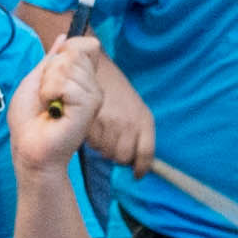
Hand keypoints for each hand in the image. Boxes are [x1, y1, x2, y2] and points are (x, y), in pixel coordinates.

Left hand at [10, 36, 109, 177]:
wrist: (30, 148)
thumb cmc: (29, 121)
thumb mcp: (34, 80)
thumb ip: (51, 59)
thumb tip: (64, 37)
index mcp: (80, 78)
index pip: (86, 45)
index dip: (66, 50)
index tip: (50, 72)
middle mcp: (91, 85)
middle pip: (73, 52)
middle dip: (50, 71)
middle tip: (46, 96)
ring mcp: (92, 95)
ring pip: (68, 66)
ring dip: (48, 85)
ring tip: (49, 105)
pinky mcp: (89, 106)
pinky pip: (67, 83)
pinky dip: (51, 94)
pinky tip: (54, 111)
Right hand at [54, 38, 160, 170]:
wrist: (92, 63)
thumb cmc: (114, 86)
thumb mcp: (133, 104)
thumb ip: (137, 128)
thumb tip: (136, 159)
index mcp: (144, 119)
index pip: (146, 154)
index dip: (141, 168)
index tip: (137, 174)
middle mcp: (130, 123)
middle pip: (124, 157)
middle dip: (117, 155)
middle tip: (111, 145)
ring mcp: (111, 124)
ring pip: (106, 152)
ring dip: (103, 147)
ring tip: (99, 131)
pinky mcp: (92, 123)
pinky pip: (93, 144)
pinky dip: (91, 139)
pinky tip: (90, 128)